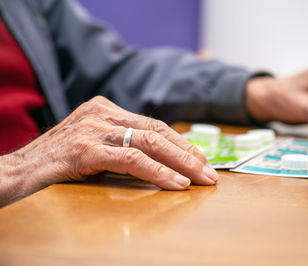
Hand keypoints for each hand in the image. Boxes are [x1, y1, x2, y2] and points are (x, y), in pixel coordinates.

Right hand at [0, 96, 217, 205]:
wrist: (15, 171)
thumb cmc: (56, 162)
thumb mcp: (93, 145)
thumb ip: (120, 144)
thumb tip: (159, 159)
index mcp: (106, 109)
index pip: (154, 124)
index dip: (181, 143)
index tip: (201, 159)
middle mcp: (102, 113)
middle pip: (157, 131)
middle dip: (188, 153)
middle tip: (210, 172)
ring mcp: (94, 129)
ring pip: (150, 142)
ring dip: (181, 162)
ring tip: (202, 179)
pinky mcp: (86, 149)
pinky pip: (132, 160)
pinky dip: (158, 172)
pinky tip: (176, 183)